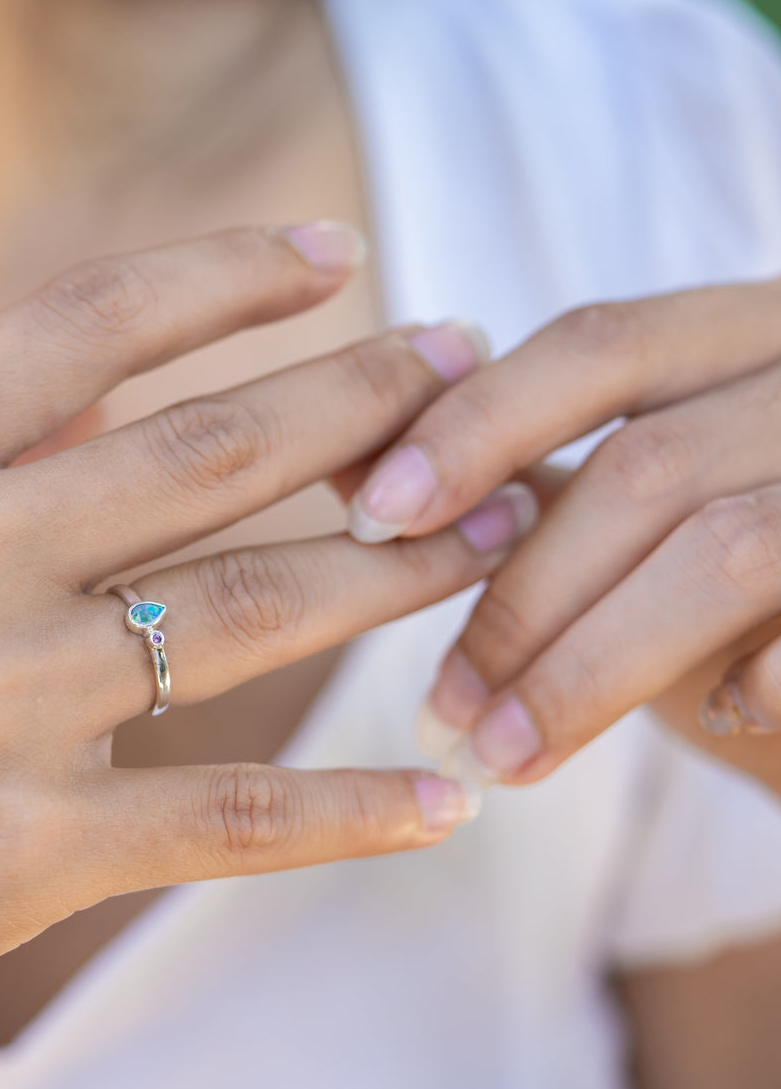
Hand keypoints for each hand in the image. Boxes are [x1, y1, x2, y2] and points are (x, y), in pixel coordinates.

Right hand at [0, 226, 519, 1088]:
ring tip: (498, 525)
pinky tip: (440, 792)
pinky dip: (348, 808)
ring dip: (399, 563)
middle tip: (468, 360)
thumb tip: (121, 377)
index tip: (337, 251)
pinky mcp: (23, 850)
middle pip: (208, 450)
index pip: (89, 324)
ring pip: (254, 609)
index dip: (231, 276)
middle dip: (363, 395)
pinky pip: (229, 812)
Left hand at [346, 280, 780, 794]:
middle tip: (439, 711)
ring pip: (727, 551)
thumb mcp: (645, 503)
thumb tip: (348, 465)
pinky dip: (761, 679)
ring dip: (596, 668)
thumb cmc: (751, 576)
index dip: (477, 423)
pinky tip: (713, 722)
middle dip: (523, 598)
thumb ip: (528, 473)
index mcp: (752, 332)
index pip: (600, 344)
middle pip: (649, 468)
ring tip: (505, 756)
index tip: (370, 516)